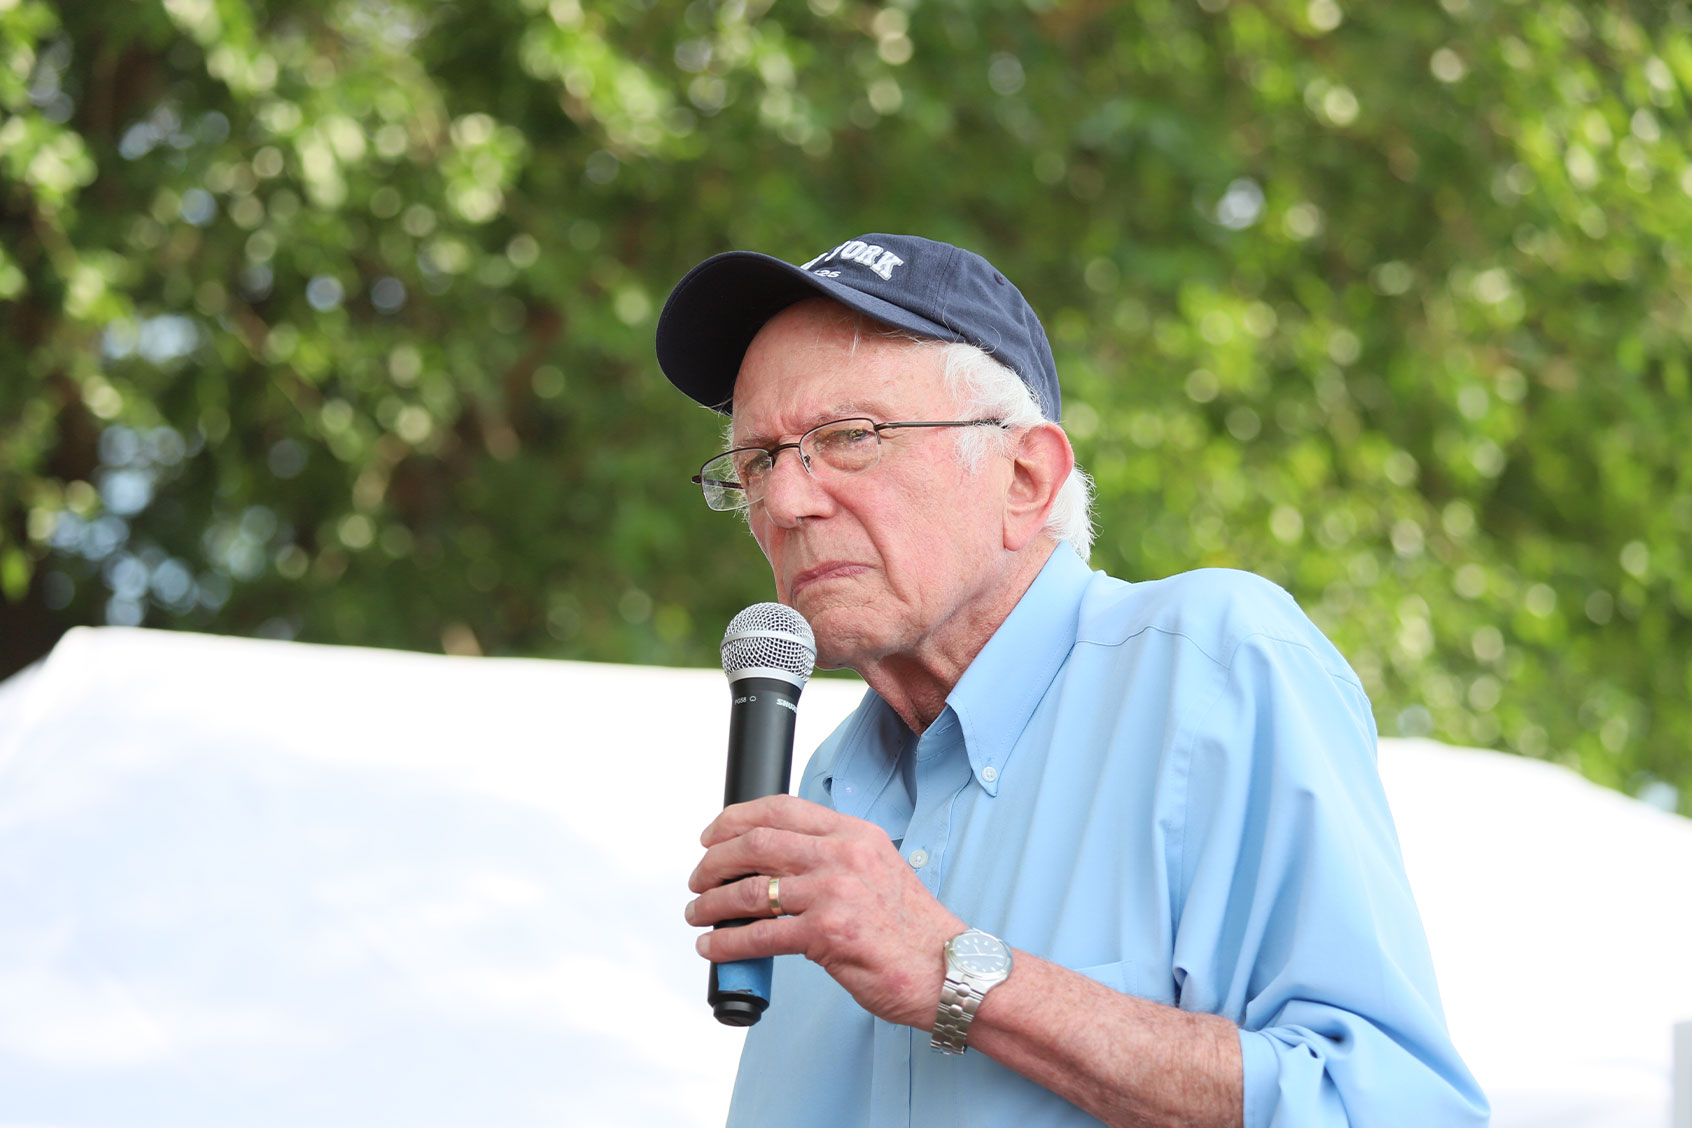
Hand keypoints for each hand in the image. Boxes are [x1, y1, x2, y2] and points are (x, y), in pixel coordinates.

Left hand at [685, 794, 965, 1029]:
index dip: (735, 819)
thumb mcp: (877, 868)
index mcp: (855, 833)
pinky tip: (714, 947)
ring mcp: (835, 892)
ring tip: (698, 913)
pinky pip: (760, 935)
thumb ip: (832, 856)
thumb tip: (774, 862)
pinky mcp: (827, 933)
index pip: (781, 809)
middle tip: (699, 877)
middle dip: (714, 861)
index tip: (712, 835)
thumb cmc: (910, 928)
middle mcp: (844, 855)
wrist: (946, 970)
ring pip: (750, 890)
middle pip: (756, 843)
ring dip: (711, 903)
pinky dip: (727, 943)